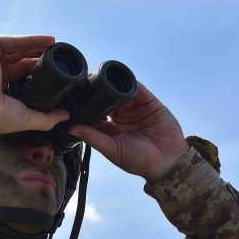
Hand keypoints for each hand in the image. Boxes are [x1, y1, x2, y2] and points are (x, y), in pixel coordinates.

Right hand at [0, 35, 68, 133]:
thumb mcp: (26, 119)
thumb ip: (46, 118)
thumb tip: (66, 116)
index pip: (22, 80)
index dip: (39, 77)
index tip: (57, 76)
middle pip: (22, 63)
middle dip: (41, 61)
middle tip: (60, 61)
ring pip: (20, 51)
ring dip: (39, 49)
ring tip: (58, 49)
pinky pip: (16, 41)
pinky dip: (34, 40)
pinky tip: (51, 41)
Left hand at [68, 82, 189, 181]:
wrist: (168, 161)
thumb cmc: (138, 161)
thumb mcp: (112, 149)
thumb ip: (93, 137)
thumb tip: (71, 128)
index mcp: (110, 128)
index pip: (94, 112)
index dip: (85, 104)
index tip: (72, 95)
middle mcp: (121, 116)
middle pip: (106, 99)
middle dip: (96, 90)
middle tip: (83, 80)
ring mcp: (135, 108)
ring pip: (120, 92)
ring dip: (111, 84)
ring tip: (99, 77)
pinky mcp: (149, 102)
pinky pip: (138, 89)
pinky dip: (129, 83)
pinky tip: (120, 79)